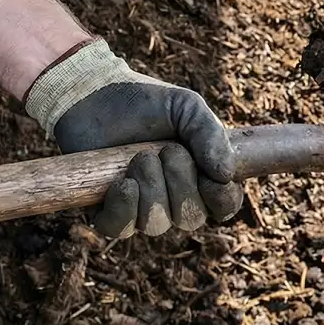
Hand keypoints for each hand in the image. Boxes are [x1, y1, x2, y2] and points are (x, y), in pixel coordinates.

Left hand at [25, 40, 243, 238]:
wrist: (97, 95)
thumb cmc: (147, 102)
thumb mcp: (186, 107)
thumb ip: (210, 135)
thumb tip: (227, 174)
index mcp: (199, 174)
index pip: (224, 204)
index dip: (223, 198)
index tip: (212, 177)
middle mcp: (172, 198)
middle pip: (190, 218)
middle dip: (180, 182)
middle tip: (166, 149)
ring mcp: (140, 207)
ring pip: (157, 224)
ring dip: (151, 187)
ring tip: (139, 156)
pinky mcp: (107, 211)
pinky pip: (121, 229)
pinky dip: (124, 207)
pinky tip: (123, 182)